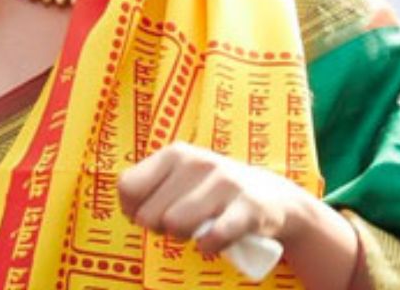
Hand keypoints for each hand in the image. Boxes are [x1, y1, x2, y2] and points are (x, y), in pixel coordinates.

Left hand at [118, 142, 362, 288]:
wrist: (273, 196)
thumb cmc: (212, 192)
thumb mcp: (180, 178)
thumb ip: (148, 189)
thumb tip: (130, 212)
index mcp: (175, 154)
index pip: (127, 188)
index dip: (132, 210)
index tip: (152, 213)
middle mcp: (198, 163)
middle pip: (148, 214)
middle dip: (160, 228)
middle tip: (181, 223)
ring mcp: (225, 183)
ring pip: (175, 225)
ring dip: (184, 237)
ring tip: (198, 229)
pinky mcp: (249, 208)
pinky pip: (213, 236)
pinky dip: (208, 245)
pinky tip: (213, 241)